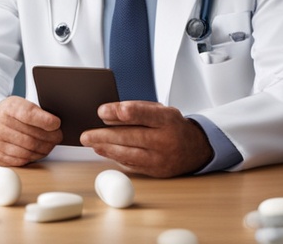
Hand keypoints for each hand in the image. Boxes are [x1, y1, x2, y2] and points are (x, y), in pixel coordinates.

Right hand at [0, 96, 62, 166]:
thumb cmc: (10, 116)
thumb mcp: (20, 105)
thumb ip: (36, 112)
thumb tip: (55, 124)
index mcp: (8, 108)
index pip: (29, 115)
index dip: (46, 121)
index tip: (56, 124)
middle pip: (32, 137)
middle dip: (50, 139)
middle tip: (57, 137)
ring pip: (28, 151)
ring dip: (43, 150)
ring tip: (49, 145)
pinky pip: (20, 161)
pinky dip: (32, 158)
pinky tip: (36, 152)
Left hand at [80, 101, 213, 177]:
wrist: (196, 149)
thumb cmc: (173, 126)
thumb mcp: (161, 111)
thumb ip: (137, 111)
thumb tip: (108, 116)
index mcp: (168, 119)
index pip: (143, 114)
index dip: (121, 112)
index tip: (101, 111)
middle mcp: (165, 140)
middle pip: (131, 137)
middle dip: (104, 135)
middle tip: (86, 134)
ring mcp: (161, 158)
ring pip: (128, 154)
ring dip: (106, 149)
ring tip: (91, 143)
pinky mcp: (156, 171)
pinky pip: (131, 164)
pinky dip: (115, 157)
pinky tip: (104, 151)